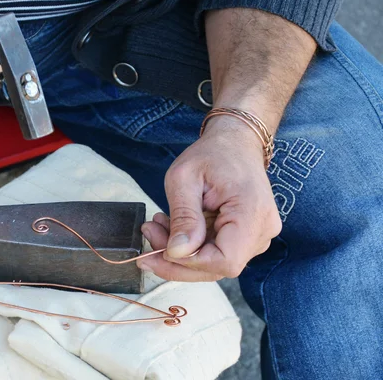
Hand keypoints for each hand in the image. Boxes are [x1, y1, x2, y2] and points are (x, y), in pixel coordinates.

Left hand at [138, 116, 281, 280]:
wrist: (235, 143)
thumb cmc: (212, 154)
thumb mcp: (185, 178)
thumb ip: (183, 216)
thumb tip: (176, 253)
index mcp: (252, 212)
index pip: (225, 260)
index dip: (190, 263)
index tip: (161, 248)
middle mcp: (262, 230)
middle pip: (218, 267)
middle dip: (177, 259)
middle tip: (149, 236)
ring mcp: (257, 236)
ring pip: (214, 263)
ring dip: (180, 253)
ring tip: (157, 226)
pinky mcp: (247, 237)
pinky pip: (216, 253)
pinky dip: (190, 247)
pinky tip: (172, 228)